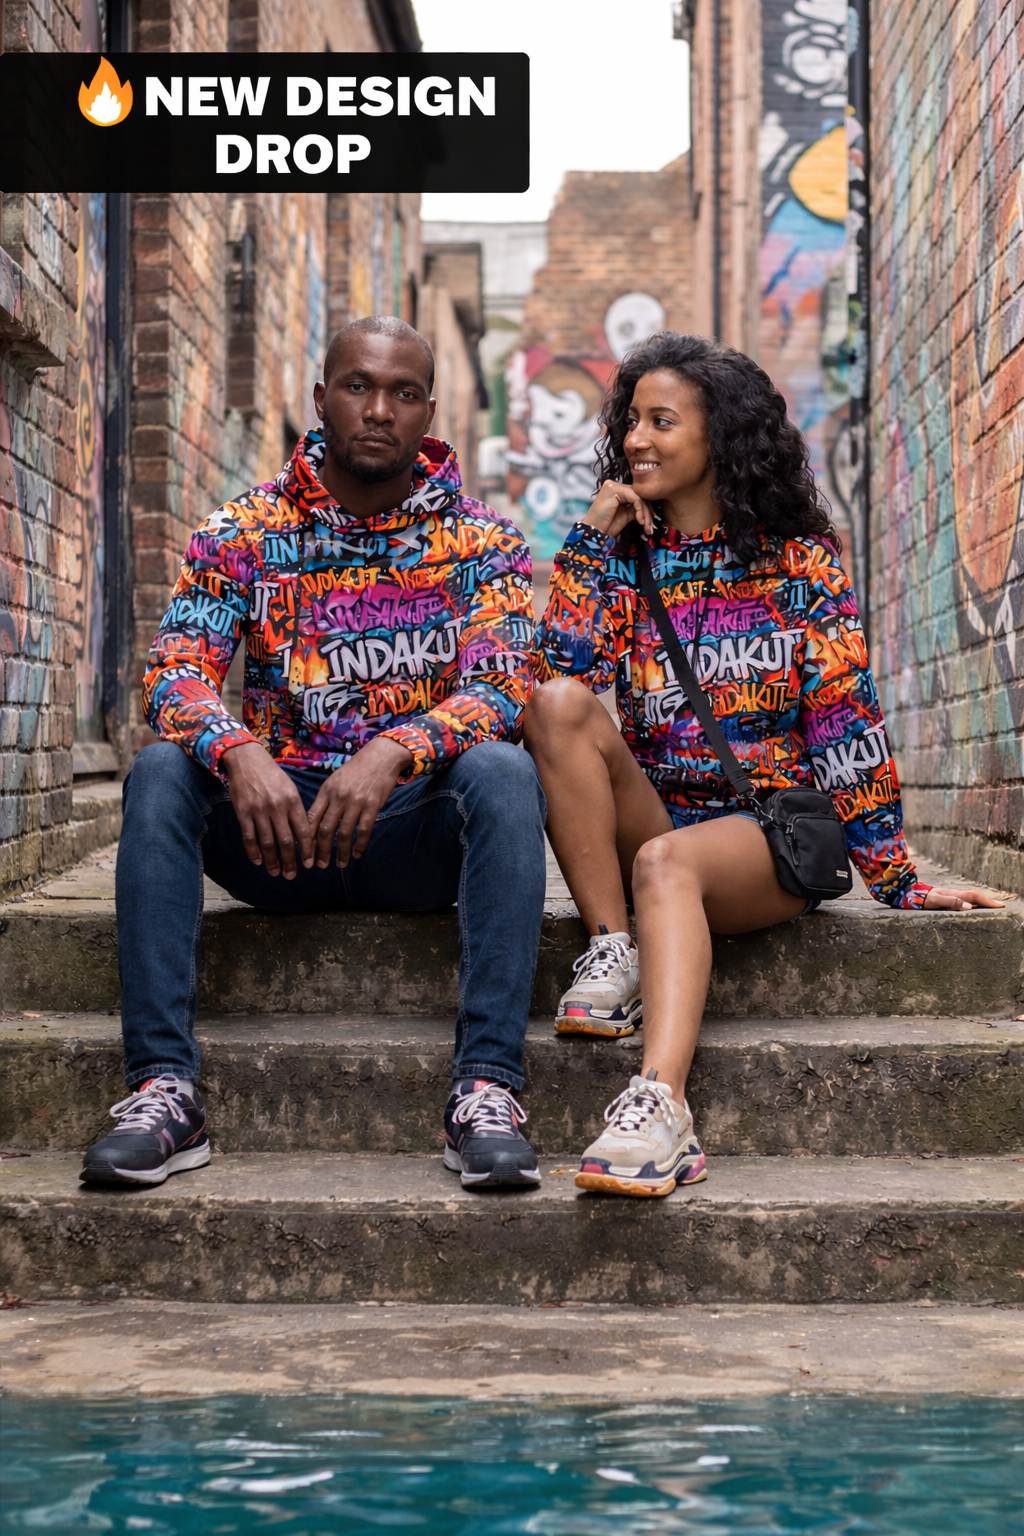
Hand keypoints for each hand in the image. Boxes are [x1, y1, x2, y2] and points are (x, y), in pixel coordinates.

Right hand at [222, 741, 313, 878]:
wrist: (247, 760)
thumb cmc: (272, 774)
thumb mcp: (290, 788)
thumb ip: (296, 809)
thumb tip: (304, 833)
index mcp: (293, 801)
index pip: (303, 831)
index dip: (306, 850)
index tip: (309, 863)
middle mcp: (277, 807)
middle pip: (286, 841)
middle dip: (290, 861)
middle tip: (291, 875)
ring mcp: (259, 811)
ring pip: (267, 843)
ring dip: (272, 861)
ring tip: (275, 872)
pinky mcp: (243, 812)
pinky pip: (249, 837)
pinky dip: (253, 852)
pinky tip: (258, 861)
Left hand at [307, 736, 413, 868]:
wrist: (380, 757)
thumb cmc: (356, 770)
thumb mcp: (335, 781)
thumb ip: (326, 801)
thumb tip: (316, 824)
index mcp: (326, 792)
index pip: (312, 819)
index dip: (308, 839)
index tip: (305, 854)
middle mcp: (338, 798)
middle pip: (326, 830)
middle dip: (322, 851)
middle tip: (320, 865)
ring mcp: (356, 802)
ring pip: (344, 833)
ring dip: (342, 852)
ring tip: (340, 864)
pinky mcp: (372, 805)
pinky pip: (364, 830)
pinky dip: (360, 845)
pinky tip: (358, 854)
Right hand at [583, 480, 655, 539]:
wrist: (595, 534)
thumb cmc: (607, 527)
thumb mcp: (626, 515)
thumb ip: (636, 507)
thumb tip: (652, 508)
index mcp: (617, 491)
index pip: (637, 495)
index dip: (647, 509)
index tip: (651, 523)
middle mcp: (615, 485)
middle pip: (639, 495)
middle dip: (648, 512)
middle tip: (650, 527)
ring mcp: (613, 486)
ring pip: (639, 496)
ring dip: (645, 513)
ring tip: (646, 526)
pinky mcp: (613, 489)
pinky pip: (635, 497)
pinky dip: (640, 510)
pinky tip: (639, 520)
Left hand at [922, 886, 1007, 910]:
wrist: (913, 895)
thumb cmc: (924, 899)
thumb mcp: (937, 900)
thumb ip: (952, 902)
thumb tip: (969, 906)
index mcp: (956, 895)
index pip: (975, 897)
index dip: (988, 901)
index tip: (999, 905)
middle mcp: (956, 895)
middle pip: (976, 897)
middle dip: (989, 901)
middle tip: (1001, 906)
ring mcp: (953, 897)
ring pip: (972, 899)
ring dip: (983, 902)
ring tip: (993, 907)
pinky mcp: (950, 900)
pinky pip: (966, 901)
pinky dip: (974, 904)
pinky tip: (976, 908)